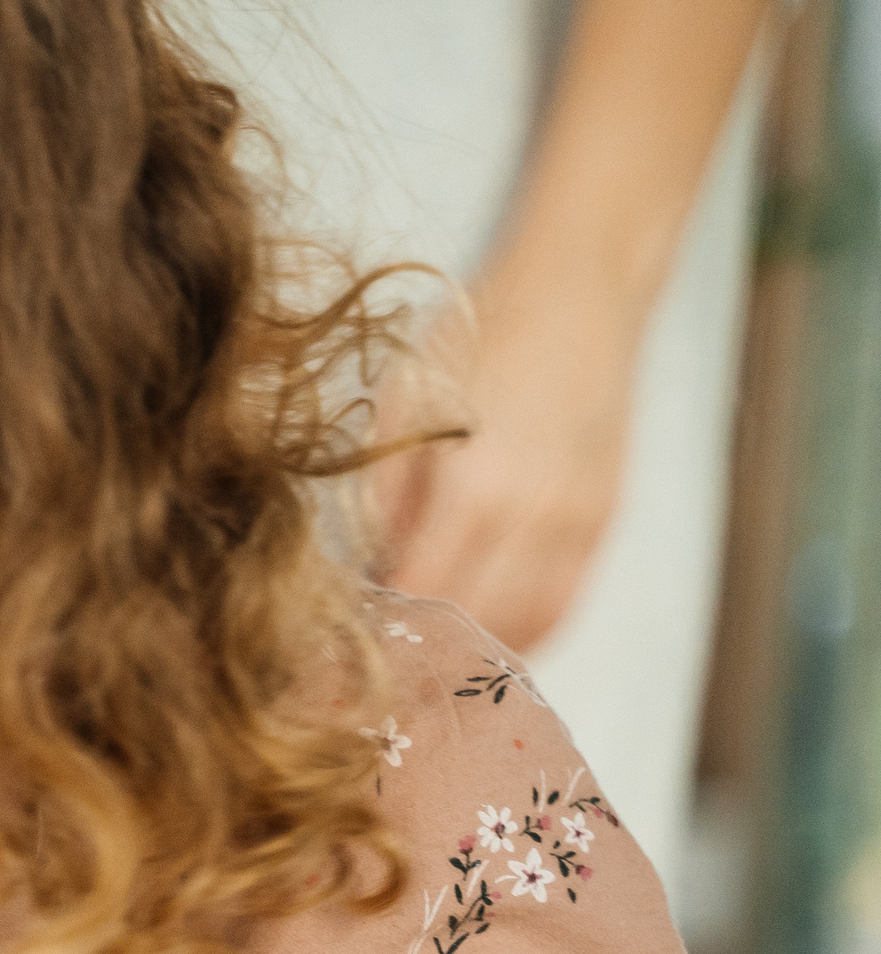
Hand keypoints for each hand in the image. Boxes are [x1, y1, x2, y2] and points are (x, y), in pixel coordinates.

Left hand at [370, 263, 644, 653]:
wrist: (581, 291)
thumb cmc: (481, 336)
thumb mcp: (407, 403)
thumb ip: (384, 496)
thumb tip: (366, 573)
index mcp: (473, 487)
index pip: (421, 593)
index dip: (384, 627)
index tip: (348, 643)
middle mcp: (533, 515)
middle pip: (474, 622)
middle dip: (425, 649)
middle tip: (381, 663)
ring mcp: (578, 521)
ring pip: (528, 625)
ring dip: (477, 654)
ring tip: (429, 662)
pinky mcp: (605, 518)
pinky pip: (566, 602)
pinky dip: (527, 633)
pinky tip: (488, 643)